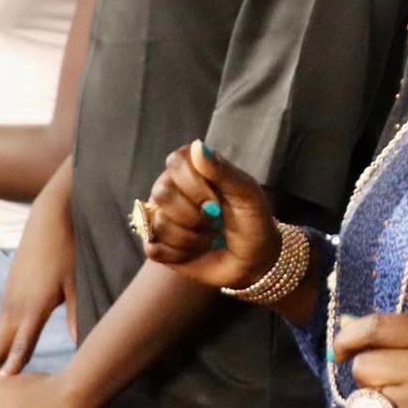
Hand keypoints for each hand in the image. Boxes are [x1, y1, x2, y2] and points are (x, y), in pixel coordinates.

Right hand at [0, 230, 74, 390]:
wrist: (48, 220)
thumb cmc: (66, 251)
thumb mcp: (76, 283)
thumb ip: (76, 315)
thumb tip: (82, 343)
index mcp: (33, 308)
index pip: (19, 346)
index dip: (9, 369)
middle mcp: (15, 307)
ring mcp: (9, 299)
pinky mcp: (9, 292)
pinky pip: (0, 325)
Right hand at [139, 141, 279, 289]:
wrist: (254, 261)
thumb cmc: (252, 221)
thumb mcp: (246, 194)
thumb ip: (222, 170)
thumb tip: (197, 146)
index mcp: (192, 168)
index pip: (175, 163)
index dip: (195, 186)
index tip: (217, 201)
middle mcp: (171, 188)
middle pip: (162, 194)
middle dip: (194, 215)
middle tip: (215, 221)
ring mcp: (162, 216)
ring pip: (159, 224)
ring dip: (191, 238)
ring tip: (209, 237)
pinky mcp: (158, 245)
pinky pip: (153, 248)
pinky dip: (179, 254)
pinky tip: (195, 252)